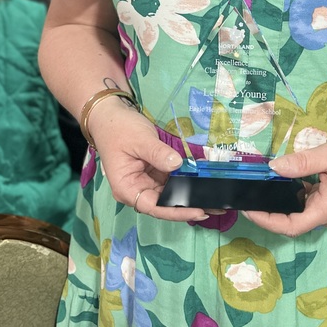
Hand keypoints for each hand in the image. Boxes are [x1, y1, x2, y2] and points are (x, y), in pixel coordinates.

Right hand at [89, 98, 208, 222]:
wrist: (110, 116)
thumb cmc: (119, 129)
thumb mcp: (140, 140)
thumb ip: (158, 153)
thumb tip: (177, 165)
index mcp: (127, 188)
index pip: (153, 207)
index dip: (175, 211)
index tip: (197, 210)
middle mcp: (136, 189)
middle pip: (164, 204)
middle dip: (188, 205)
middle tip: (215, 207)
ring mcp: (146, 181)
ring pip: (170, 194)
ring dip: (190, 195)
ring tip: (215, 200)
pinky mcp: (154, 172)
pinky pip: (172, 181)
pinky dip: (186, 181)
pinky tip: (203, 182)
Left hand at [244, 131, 326, 236]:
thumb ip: (301, 163)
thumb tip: (272, 168)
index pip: (291, 226)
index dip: (267, 221)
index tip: (248, 209)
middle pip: (296, 220)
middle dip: (273, 209)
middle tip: (252, 192)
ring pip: (305, 211)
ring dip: (287, 200)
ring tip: (265, 184)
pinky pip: (315, 204)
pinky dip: (300, 194)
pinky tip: (291, 178)